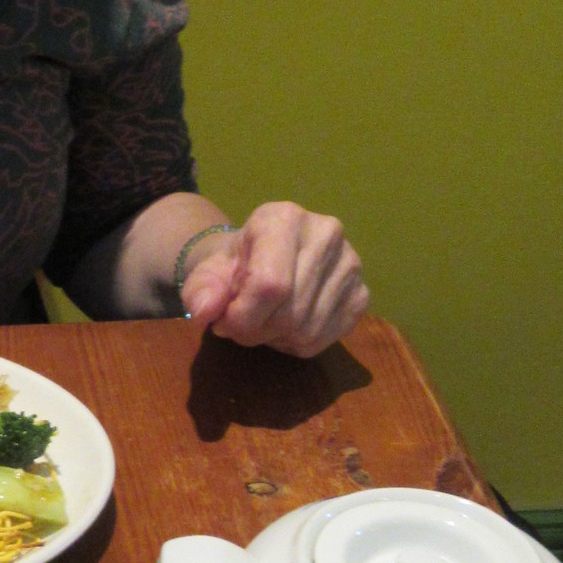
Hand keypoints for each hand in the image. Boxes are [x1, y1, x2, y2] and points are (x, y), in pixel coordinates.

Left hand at [180, 201, 367, 357]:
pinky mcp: (362, 293)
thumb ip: (201, 290)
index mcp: (284, 218)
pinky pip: (326, 339)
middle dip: (256, 331)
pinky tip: (286, 326)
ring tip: (263, 320)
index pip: (270, 285)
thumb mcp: (208, 273)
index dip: (242, 316)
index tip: (224, 321)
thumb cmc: (236, 264)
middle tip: (240, 324)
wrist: (263, 257)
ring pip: (307, 330)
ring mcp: (351, 263)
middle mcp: (326, 233)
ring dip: (275, 338)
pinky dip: (298, 344)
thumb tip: (204, 310)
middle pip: (290, 312)